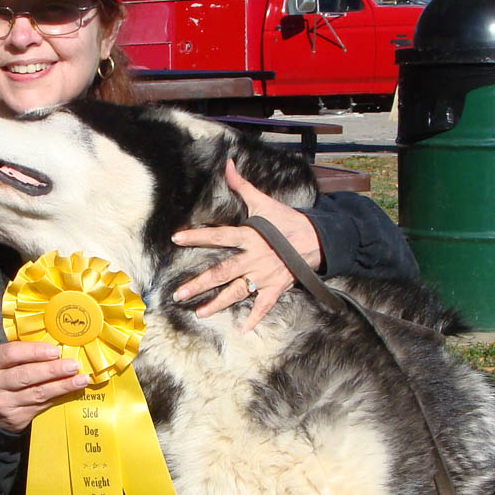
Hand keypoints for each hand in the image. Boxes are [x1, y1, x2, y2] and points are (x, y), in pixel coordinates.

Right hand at [0, 341, 88, 432]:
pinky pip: (42, 405)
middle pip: (25, 375)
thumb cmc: (4, 376)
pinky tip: (72, 391)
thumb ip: (23, 354)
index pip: (10, 353)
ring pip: (37, 393)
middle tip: (73, 365)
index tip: (55, 351)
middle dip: (52, 370)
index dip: (34, 351)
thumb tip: (57, 346)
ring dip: (62, 385)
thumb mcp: (4, 362)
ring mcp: (4, 403)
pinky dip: (59, 397)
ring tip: (80, 379)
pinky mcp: (16, 418)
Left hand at [170, 159, 322, 331]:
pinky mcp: (277, 287)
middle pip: (222, 272)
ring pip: (237, 292)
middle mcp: (254, 257)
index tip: (176, 239)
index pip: (219, 236)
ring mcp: (265, 275)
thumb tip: (228, 164)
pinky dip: (255, 318)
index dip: (197, 237)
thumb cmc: (288, 220)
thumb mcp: (264, 202)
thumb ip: (242, 186)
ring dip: (218, 303)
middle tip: (179, 294)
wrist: (318, 238)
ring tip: (199, 313)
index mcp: (250, 236)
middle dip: (200, 283)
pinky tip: (242, 330)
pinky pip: (264, 306)